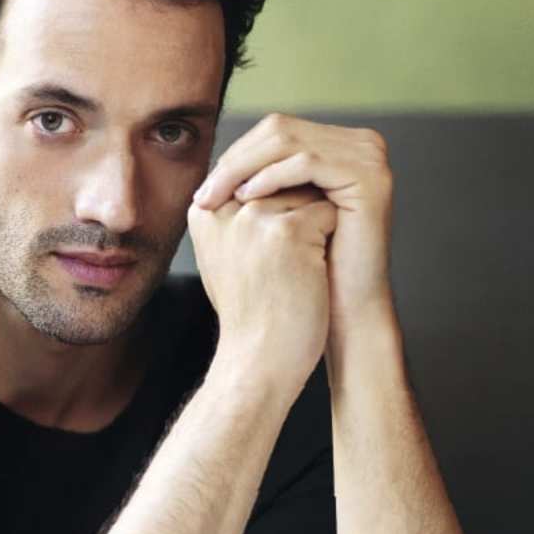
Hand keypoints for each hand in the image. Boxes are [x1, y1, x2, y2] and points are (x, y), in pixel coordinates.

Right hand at [188, 184, 336, 397]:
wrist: (258, 359)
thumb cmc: (250, 311)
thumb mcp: (225, 253)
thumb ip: (235, 213)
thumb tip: (269, 175)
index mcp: (203, 211)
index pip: (257, 179)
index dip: (277, 211)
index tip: (270, 252)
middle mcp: (223, 207)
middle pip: (283, 180)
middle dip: (297, 214)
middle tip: (285, 264)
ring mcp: (254, 217)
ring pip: (308, 192)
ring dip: (315, 226)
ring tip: (294, 268)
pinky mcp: (288, 230)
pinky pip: (328, 211)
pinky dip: (330, 239)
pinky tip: (309, 271)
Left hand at [193, 113, 394, 332]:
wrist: (345, 306)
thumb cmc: (308, 264)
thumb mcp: (279, 210)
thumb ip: (256, 176)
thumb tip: (210, 160)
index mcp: (340, 144)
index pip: (274, 132)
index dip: (235, 155)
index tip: (204, 188)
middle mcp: (361, 143)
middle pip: (280, 131)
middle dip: (235, 161)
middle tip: (205, 194)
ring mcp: (369, 156)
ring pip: (288, 143)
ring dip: (244, 168)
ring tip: (218, 197)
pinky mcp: (370, 175)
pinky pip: (307, 163)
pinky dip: (271, 177)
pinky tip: (246, 197)